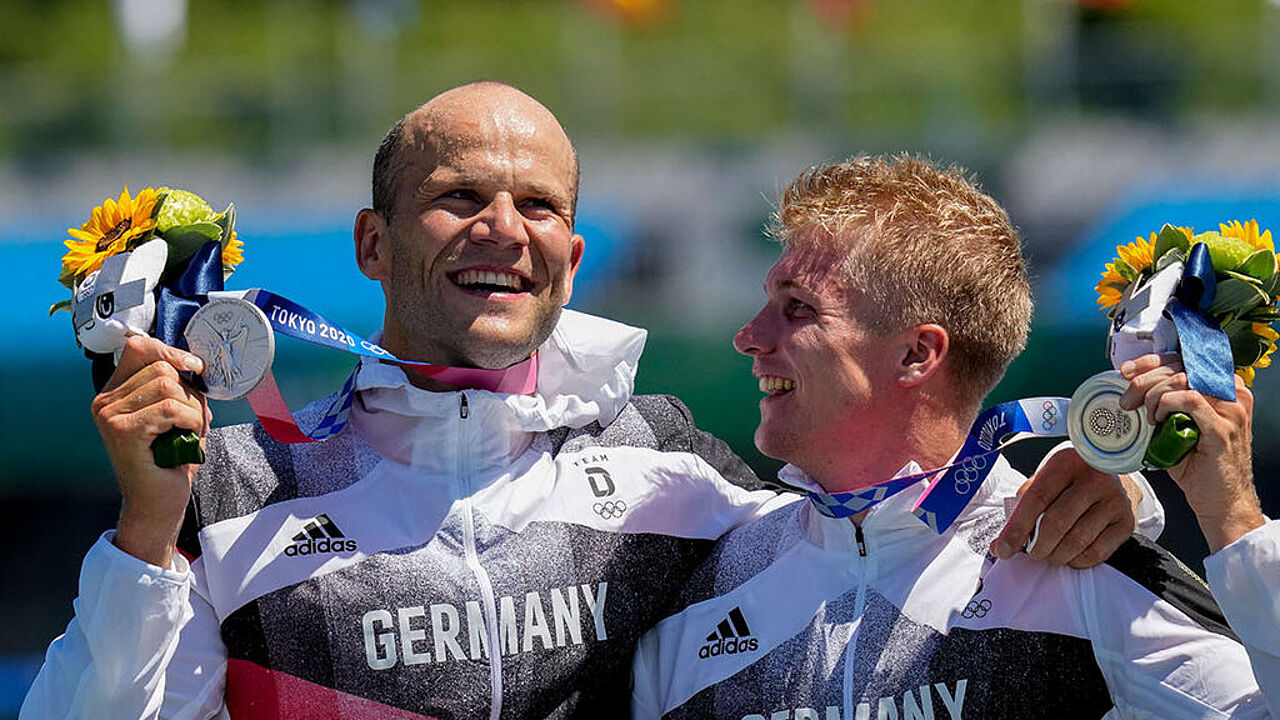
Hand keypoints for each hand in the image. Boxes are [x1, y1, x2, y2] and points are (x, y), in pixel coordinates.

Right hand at [91, 335, 207, 567]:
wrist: (159, 502)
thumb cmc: (171, 458)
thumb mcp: (178, 413)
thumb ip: (179, 386)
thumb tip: (195, 364)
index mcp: (116, 390)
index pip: (139, 347)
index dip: (172, 351)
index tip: (195, 368)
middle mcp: (105, 400)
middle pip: (162, 368)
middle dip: (190, 393)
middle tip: (191, 421)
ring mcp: (109, 415)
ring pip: (168, 386)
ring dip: (192, 410)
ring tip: (187, 432)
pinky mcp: (122, 430)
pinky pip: (170, 409)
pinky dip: (190, 421)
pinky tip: (185, 438)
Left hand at [991, 445, 1137, 567]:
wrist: (1110, 474)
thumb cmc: (1068, 481)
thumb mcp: (1044, 481)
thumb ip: (1022, 508)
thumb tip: (1001, 545)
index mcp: (1065, 464)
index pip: (1036, 499)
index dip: (1017, 528)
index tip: (1003, 548)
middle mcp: (1093, 479)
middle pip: (1056, 523)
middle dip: (1036, 546)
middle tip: (1031, 552)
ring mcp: (1114, 500)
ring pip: (1077, 540)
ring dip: (1055, 555)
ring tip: (1048, 553)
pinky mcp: (1126, 521)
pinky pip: (1097, 552)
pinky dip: (1076, 560)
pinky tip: (1069, 555)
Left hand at [1120, 353, 1263, 552]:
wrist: (1220, 502)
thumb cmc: (1198, 465)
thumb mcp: (1180, 426)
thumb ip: (1168, 402)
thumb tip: (1134, 386)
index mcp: (1223, 388)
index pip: (1185, 359)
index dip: (1151, 361)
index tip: (1127, 372)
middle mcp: (1233, 394)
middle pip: (1180, 367)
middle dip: (1144, 380)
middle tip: (1127, 401)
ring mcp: (1231, 410)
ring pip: (1182, 380)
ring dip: (1153, 394)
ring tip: (1145, 416)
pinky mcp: (1223, 428)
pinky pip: (1190, 400)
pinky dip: (1166, 404)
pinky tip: (1158, 419)